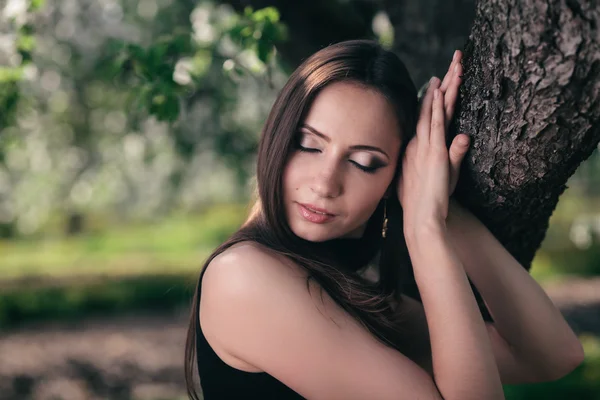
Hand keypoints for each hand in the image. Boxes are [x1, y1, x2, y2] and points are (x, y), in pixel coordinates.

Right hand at [397, 51, 469, 236]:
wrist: (422, 218)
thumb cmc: (429, 202)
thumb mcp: (443, 176)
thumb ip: (452, 156)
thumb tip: (461, 139)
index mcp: (418, 149)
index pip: (427, 118)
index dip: (433, 99)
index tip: (438, 81)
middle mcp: (419, 144)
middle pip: (430, 110)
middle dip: (440, 87)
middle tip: (451, 64)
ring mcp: (425, 147)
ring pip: (433, 112)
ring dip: (440, 91)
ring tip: (448, 70)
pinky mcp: (434, 153)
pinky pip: (434, 125)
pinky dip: (435, 108)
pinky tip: (439, 92)